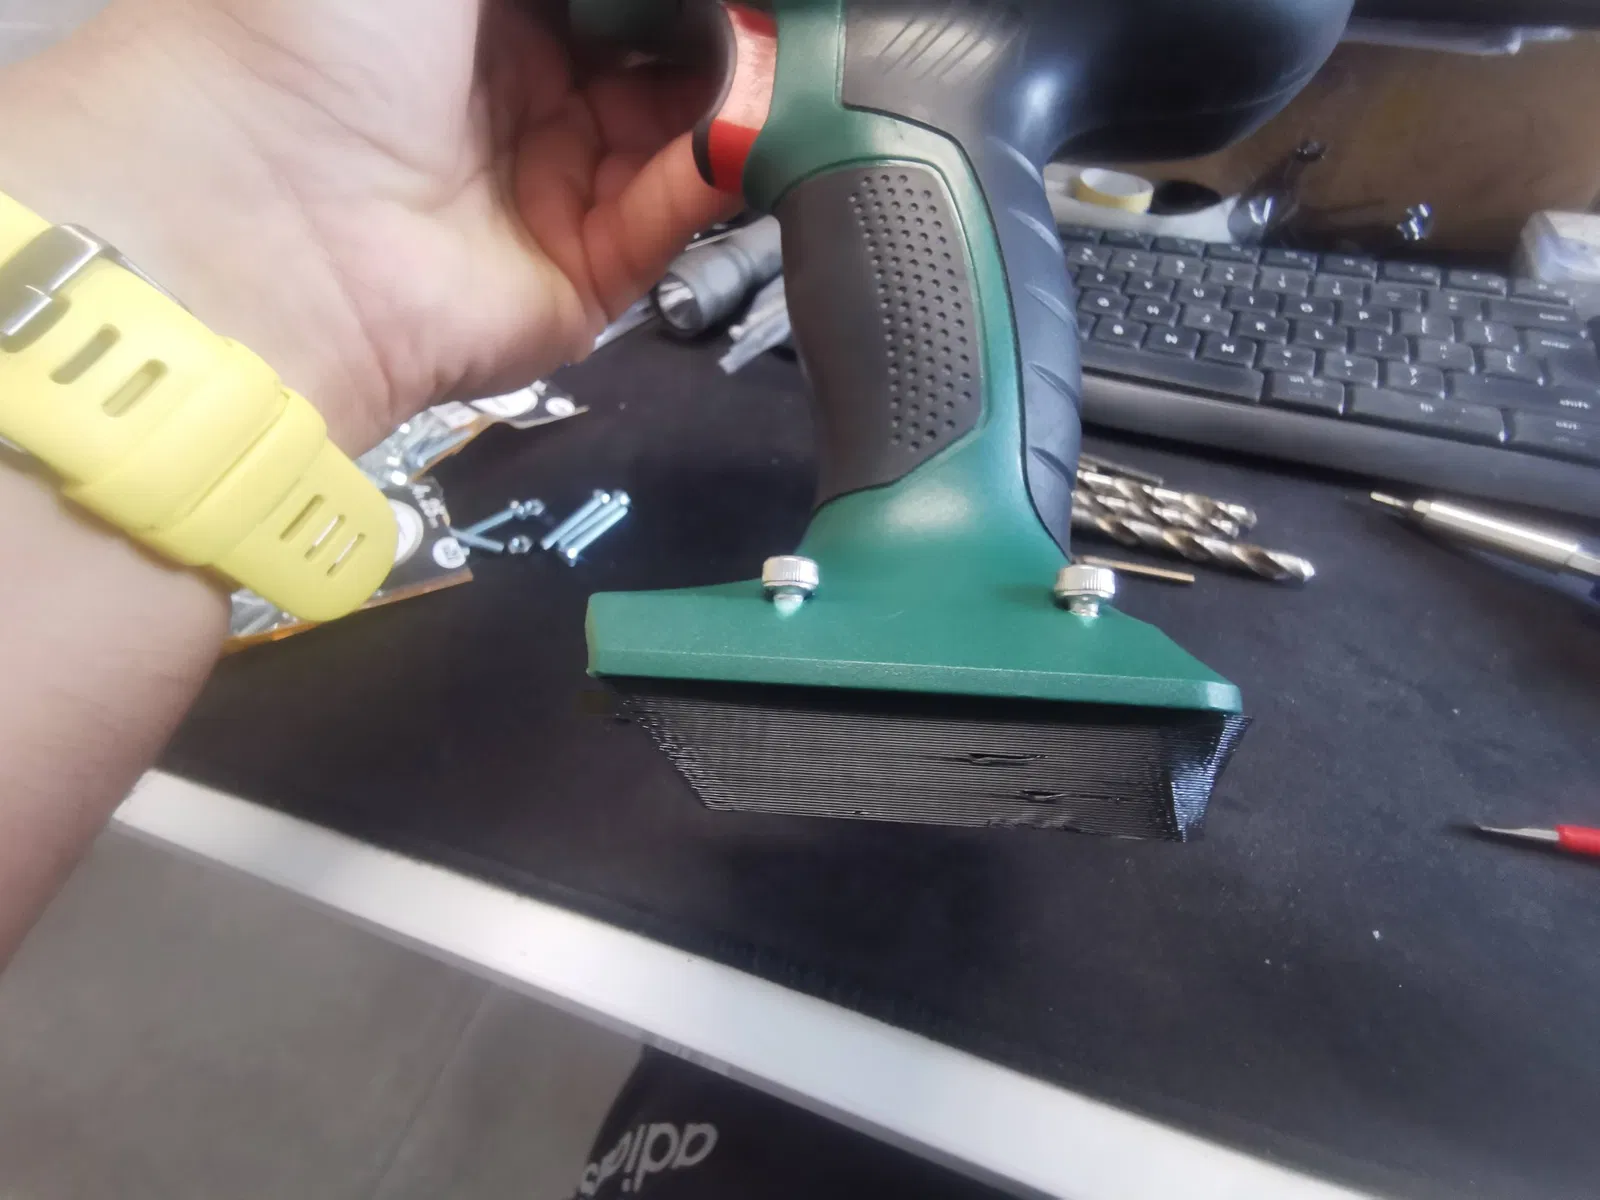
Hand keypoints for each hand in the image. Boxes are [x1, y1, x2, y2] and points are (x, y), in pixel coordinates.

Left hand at [0, 0, 733, 449]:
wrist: (255, 218)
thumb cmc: (311, 33)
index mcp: (465, 9)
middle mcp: (515, 88)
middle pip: (657, 46)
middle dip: (719, 21)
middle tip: (780, 9)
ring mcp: (553, 184)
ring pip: (681, 127)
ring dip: (736, 85)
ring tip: (788, 51)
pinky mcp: (583, 271)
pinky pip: (671, 211)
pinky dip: (714, 166)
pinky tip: (746, 121)